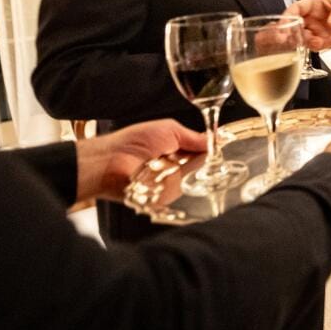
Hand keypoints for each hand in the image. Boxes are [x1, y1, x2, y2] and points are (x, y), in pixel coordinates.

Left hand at [78, 119, 205, 201]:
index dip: (212, 150)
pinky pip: (183, 192)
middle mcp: (176, 169)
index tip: (220, 145)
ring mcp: (172, 185)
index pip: (203, 153)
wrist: (110, 162)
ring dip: (186, 170)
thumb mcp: (169, 129)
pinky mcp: (166, 199)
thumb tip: (217, 139)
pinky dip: (177, 182)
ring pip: (195, 179)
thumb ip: (194, 137)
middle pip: (204, 167)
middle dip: (204, 160)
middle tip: (195, 154)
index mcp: (177, 151)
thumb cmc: (132, 143)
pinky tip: (164, 175)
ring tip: (168, 163)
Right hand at [286, 0, 330, 49]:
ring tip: (319, 41)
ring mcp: (315, 31)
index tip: (282, 25)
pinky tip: (329, 41)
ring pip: (301, 39)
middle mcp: (310, 18)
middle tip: (291, 39)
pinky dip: (319, 46)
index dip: (287, 16)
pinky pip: (315, 47)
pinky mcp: (322, 42)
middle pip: (293, 26)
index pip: (296, 9)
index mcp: (313, 4)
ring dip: (306, 42)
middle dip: (289, 34)